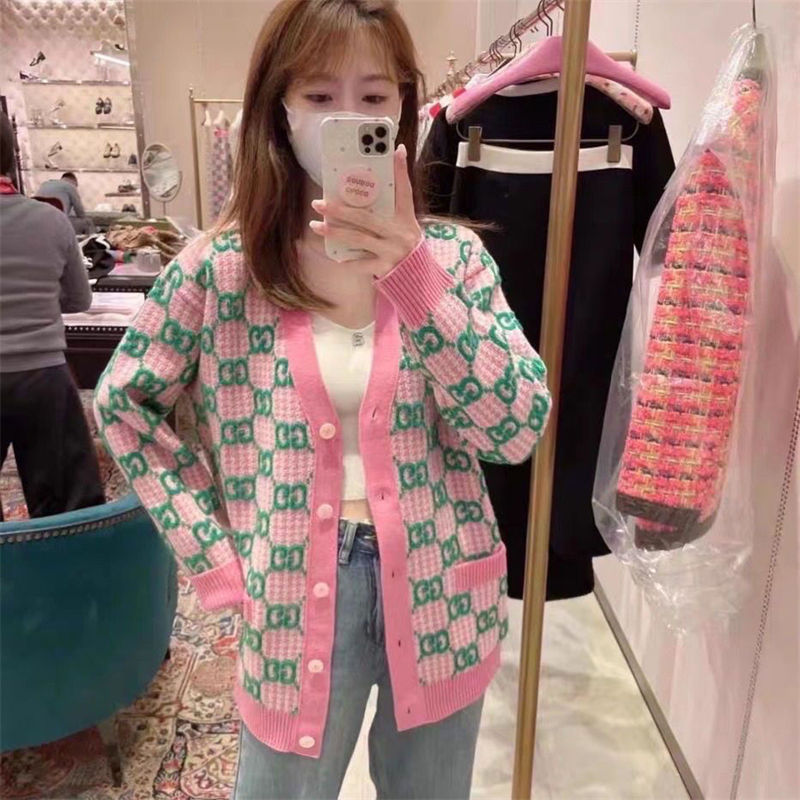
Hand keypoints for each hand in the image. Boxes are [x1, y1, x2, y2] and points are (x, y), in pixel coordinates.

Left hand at [309, 143, 421, 277]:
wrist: (417, 275)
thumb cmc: (406, 243)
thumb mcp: (406, 222)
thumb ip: (395, 199)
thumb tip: (394, 160)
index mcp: (406, 218)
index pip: (404, 190)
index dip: (400, 171)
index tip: (395, 150)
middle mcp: (399, 233)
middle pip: (365, 218)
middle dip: (339, 210)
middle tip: (318, 203)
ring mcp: (391, 251)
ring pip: (357, 239)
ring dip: (334, 232)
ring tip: (316, 226)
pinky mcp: (384, 268)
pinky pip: (361, 263)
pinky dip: (348, 260)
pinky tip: (335, 255)